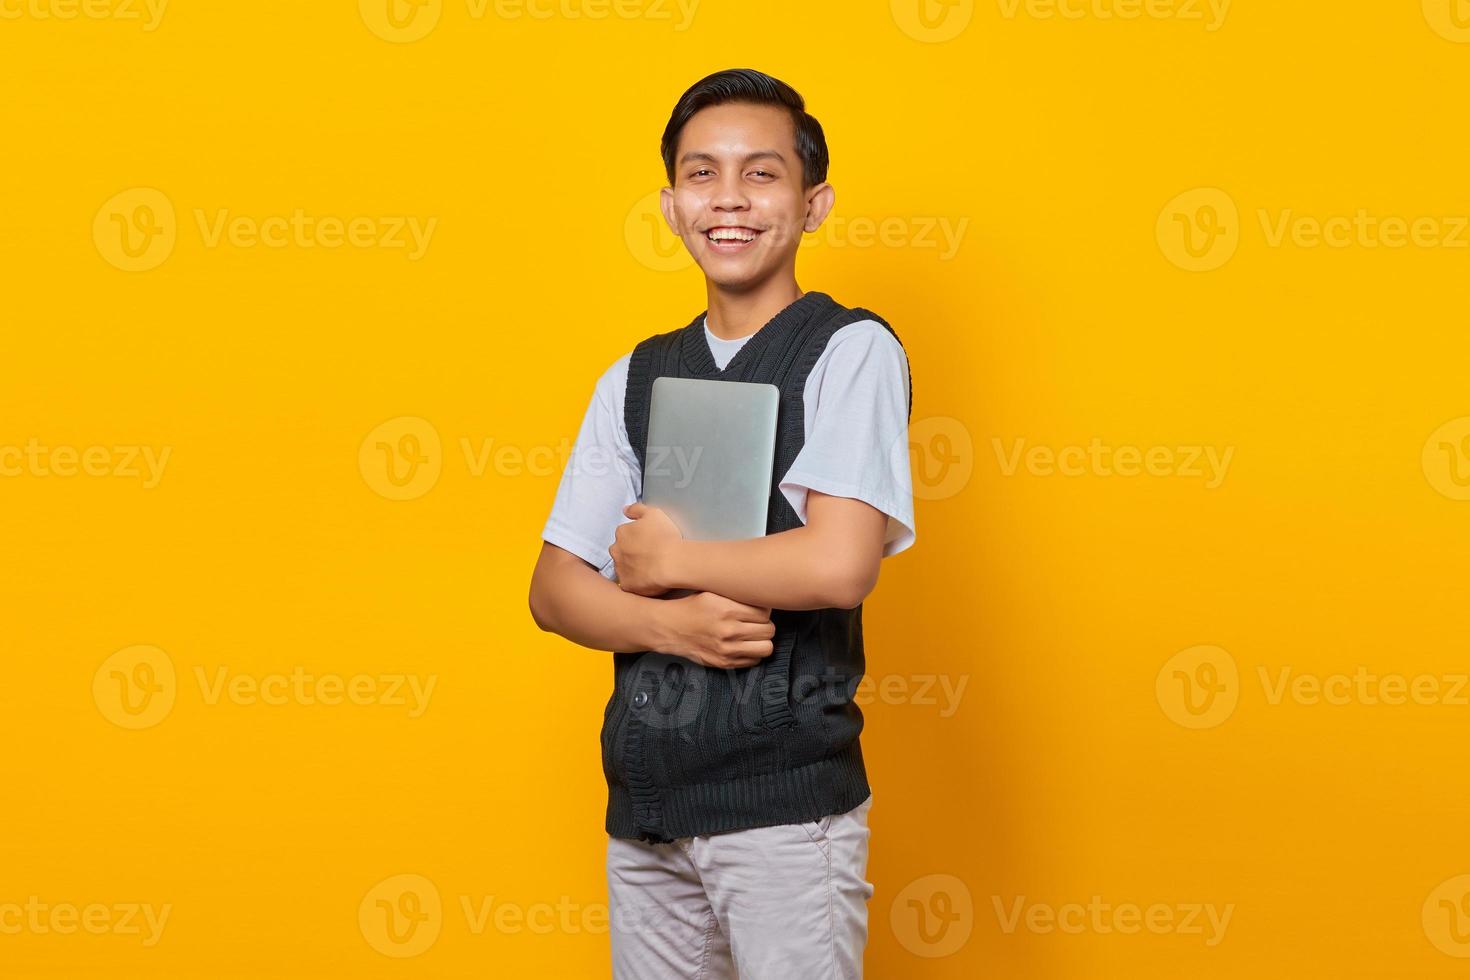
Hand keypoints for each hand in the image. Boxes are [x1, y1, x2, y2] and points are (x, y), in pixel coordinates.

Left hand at [611, 501, 683, 596]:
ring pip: (624, 568)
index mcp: (622, 533)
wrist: (672, 562)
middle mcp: (616, 550)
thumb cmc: (665, 536)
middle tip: (650, 555)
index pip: (625, 534)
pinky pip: (630, 584)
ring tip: (651, 568)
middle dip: (631, 553)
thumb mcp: (654, 513)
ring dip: (633, 567)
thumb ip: (637, 509)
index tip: (649, 542)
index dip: (637, 538)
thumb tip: (625, 510)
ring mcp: (620, 569)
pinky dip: (637, 582)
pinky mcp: (626, 585)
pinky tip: (650, 579)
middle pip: (620, 551)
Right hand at [655, 592, 775, 668]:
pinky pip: (754, 661)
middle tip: (755, 622)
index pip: (765, 612)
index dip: (764, 610)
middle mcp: (728, 631)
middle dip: (764, 625)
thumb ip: (737, 594)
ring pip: (766, 648)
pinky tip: (743, 644)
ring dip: (762, 641)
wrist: (668, 627)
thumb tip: (762, 595)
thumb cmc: (690, 607)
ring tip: (752, 634)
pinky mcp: (724, 663)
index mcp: (727, 610)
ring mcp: (727, 650)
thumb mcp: (712, 592)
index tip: (757, 609)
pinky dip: (752, 653)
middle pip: (768, 630)